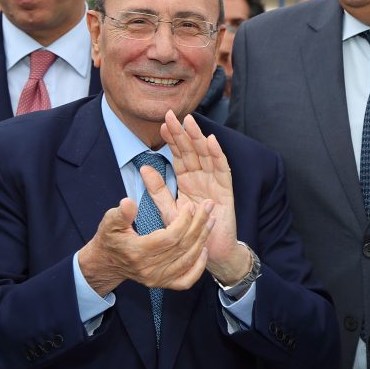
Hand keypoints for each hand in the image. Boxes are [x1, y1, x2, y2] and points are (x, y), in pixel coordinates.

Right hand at [77, 196, 211, 296]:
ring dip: (202, 240)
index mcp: (137, 252)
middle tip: (208, 207)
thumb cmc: (109, 240)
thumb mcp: (109, 223)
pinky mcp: (162, 284)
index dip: (183, 221)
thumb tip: (129, 202)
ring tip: (210, 221)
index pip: (169, 237)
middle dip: (198, 225)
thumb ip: (120, 213)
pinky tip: (203, 249)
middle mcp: (149, 269)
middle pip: (182, 247)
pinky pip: (186, 280)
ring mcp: (157, 279)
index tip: (190, 205)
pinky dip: (198, 267)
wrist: (106, 264)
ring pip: (187, 260)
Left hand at [152, 111, 248, 283]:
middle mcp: (200, 178)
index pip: (178, 155)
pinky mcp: (226, 191)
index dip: (171, 140)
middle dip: (182, 133)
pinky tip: (211, 141)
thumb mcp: (168, 210)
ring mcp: (214, 183)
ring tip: (190, 122)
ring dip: (198, 138)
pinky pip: (222, 170)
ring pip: (206, 155)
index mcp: (186, 180)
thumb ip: (157, 190)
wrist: (208, 253)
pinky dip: (217, 155)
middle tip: (172, 115)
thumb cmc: (189, 232)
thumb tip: (144, 167)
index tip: (162, 124)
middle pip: (191, 150)